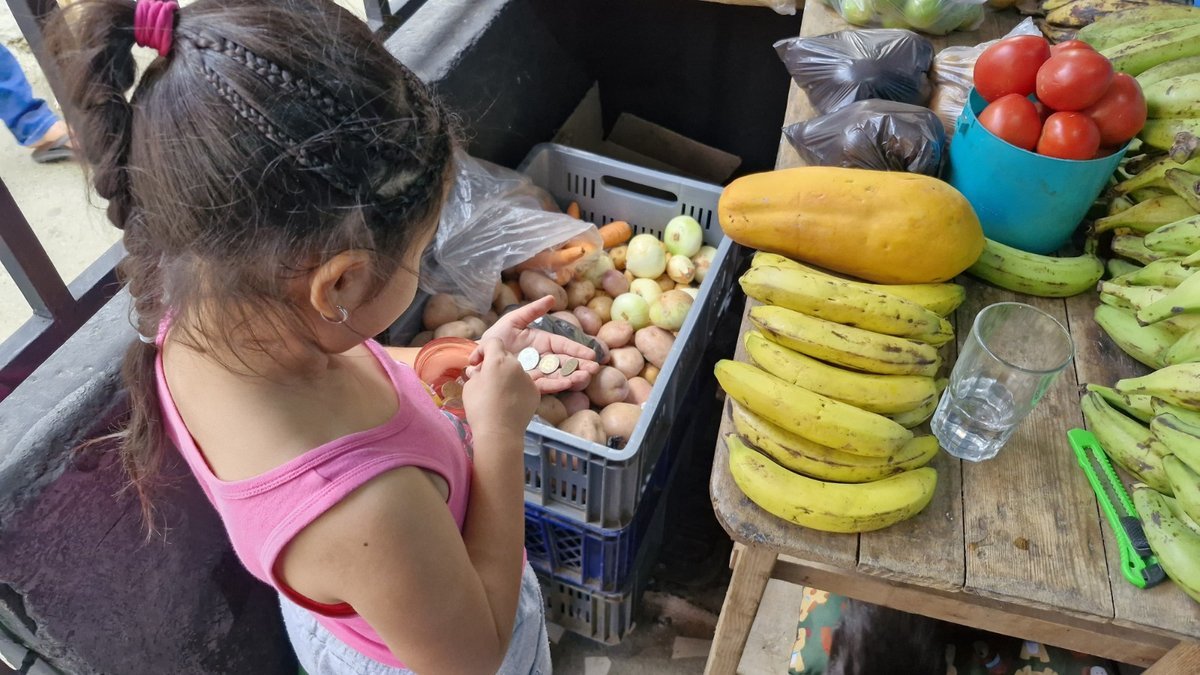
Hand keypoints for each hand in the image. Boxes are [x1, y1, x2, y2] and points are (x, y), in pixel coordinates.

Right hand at [462, 339, 539, 440]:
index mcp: (498, 360)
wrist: (499, 433)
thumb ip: (475, 374)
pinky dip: (517, 388)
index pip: (493, 342)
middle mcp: (516, 365)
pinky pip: (524, 384)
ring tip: (498, 392)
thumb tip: (477, 370)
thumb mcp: (470, 387)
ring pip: (516, 370)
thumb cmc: (480, 408)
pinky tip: (509, 401)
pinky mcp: (536, 392)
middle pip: (505, 356)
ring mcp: (528, 379)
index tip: (475, 363)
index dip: (482, 350)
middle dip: (495, 363)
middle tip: (486, 378)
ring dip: (507, 376)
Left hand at [470, 296, 599, 393]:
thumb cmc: (496, 337)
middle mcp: (542, 358)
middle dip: (580, 365)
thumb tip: (552, 298)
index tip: (590, 354)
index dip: (577, 350)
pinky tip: (568, 385)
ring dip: (573, 376)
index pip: (563, 346)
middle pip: (565, 362)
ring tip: (585, 378)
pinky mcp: (529, 384)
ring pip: (558, 375)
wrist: (479, 357)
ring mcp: (537, 372)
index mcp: (542, 343)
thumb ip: (532, 310)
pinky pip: (544, 385)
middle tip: (594, 369)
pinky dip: (556, 385)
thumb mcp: (513, 320)